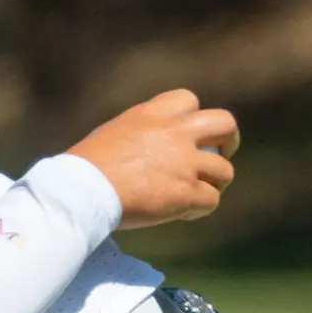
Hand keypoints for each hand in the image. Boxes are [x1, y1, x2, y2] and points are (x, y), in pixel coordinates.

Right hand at [67, 89, 238, 227]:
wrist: (83, 189)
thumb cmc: (87, 164)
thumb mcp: (115, 132)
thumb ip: (141, 133)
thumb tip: (149, 150)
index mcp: (154, 114)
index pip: (189, 100)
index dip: (193, 117)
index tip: (186, 134)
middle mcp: (176, 133)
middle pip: (225, 124)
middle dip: (228, 141)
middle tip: (217, 157)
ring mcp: (185, 163)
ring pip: (225, 171)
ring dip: (213, 183)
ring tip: (195, 194)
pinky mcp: (187, 193)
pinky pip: (212, 201)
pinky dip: (200, 209)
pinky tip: (182, 212)